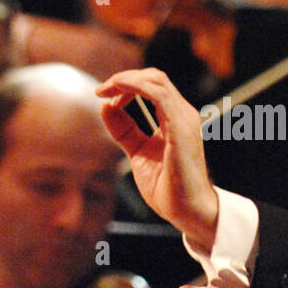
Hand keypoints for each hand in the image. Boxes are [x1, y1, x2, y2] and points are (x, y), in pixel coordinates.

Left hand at [97, 68, 218, 248]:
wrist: (185, 210)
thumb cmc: (167, 186)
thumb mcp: (137, 151)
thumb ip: (124, 130)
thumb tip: (105, 107)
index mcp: (174, 118)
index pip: (152, 86)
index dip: (126, 84)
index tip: (104, 95)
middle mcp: (182, 114)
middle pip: (154, 77)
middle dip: (123, 78)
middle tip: (102, 90)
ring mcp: (184, 119)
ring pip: (156, 80)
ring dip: (126, 80)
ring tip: (106, 90)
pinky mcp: (181, 128)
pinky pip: (159, 95)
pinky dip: (136, 87)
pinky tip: (119, 94)